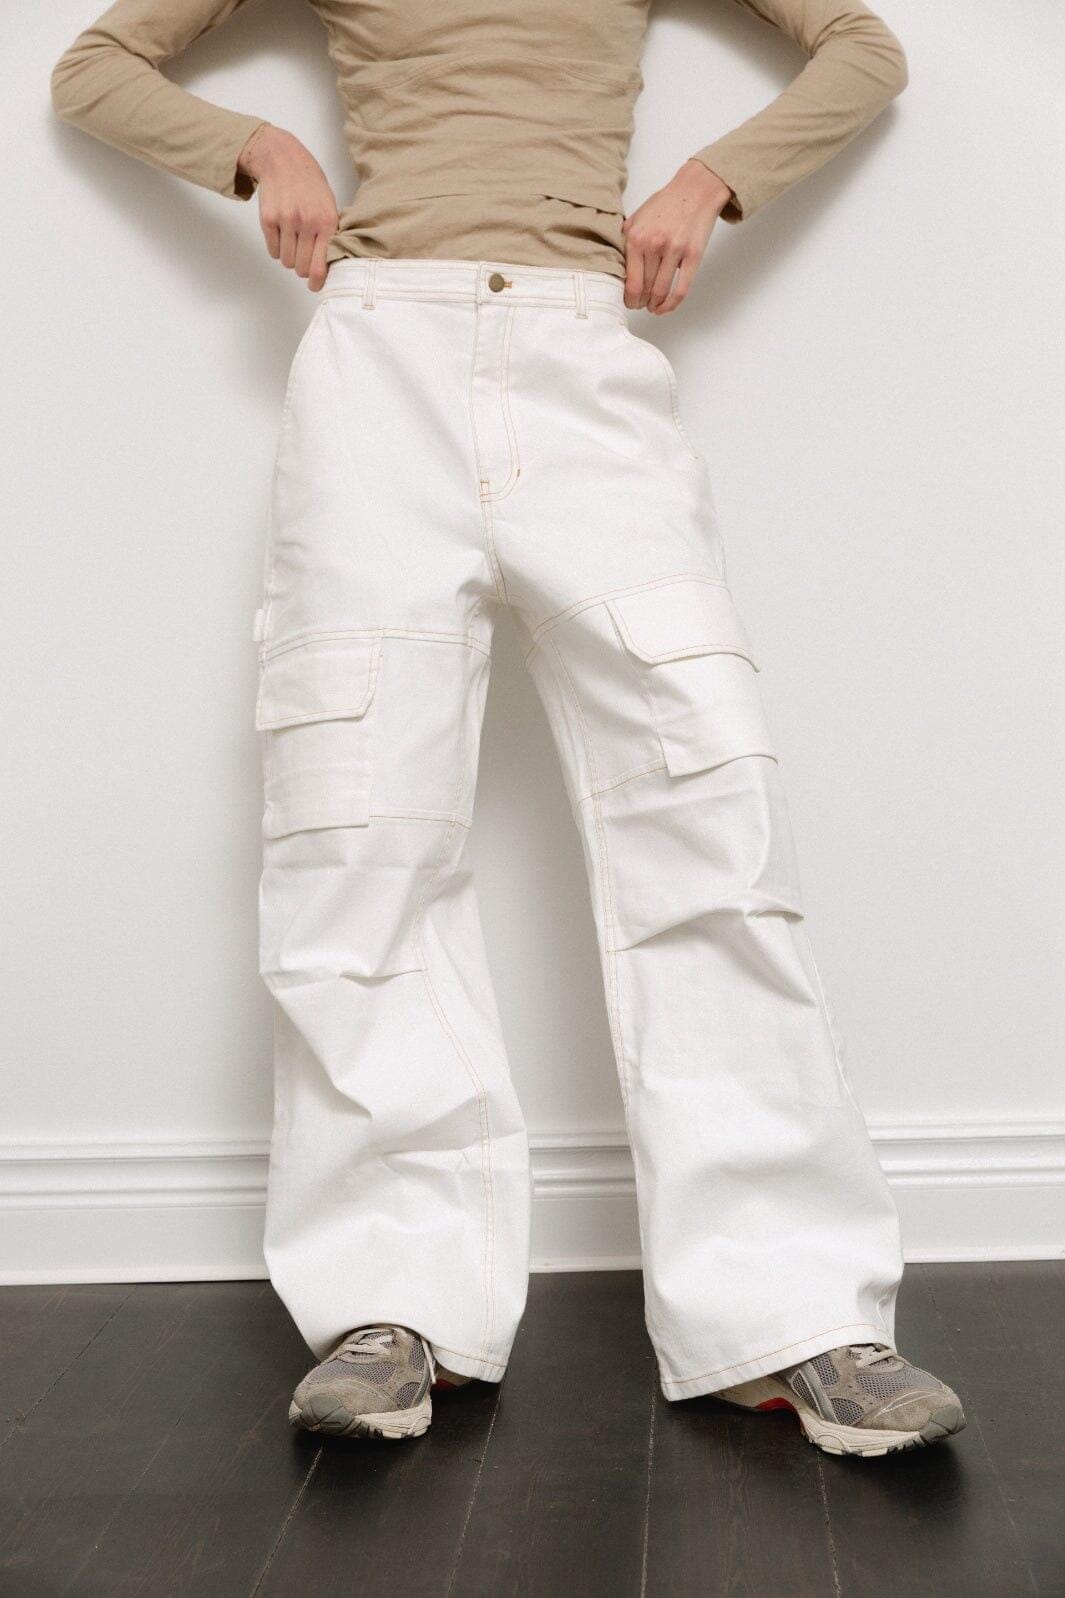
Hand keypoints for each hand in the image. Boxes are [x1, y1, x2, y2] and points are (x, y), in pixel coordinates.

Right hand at [238, 125, 339, 292]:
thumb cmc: (309, 184)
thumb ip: (330, 234)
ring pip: (286, 261)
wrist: (282, 159)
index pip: (321, 266)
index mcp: (327, 222)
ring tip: (293, 242)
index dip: (318, 282)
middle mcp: (307, 223)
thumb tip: (328, 267)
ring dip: (289, 257)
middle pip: (301, 268)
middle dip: (303, 268)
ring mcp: (286, 221)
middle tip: (303, 258)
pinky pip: (272, 251)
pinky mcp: (268, 219)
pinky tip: (282, 234)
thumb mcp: (329, 206)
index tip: (315, 286)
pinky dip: (277, 248)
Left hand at [622, 160, 731, 314]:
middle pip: (645, 289)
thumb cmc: (666, 204)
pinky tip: (665, 308)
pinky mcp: (693, 255)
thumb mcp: (637, 218)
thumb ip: (626, 241)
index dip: (629, 298)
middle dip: (641, 303)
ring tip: (652, 307)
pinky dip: (672, 304)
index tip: (629, 302)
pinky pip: (681, 289)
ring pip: (661, 291)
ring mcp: (675, 251)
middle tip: (641, 305)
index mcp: (636, 238)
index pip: (630, 281)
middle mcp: (654, 245)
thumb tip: (618, 269)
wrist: (695, 190)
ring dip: (655, 305)